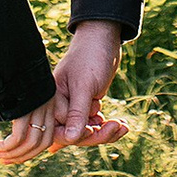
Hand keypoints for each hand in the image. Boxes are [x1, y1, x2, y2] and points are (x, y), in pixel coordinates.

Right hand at [0, 18, 129, 164]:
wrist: (103, 38)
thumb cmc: (90, 57)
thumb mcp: (84, 86)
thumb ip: (77, 113)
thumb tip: (70, 139)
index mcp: (52, 101)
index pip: (61, 132)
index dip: (81, 135)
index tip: (98, 128)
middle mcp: (60, 106)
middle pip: (75, 135)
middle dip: (98, 134)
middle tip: (118, 127)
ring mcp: (73, 107)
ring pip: (86, 132)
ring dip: (105, 132)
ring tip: (123, 126)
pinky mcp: (85, 106)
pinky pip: (94, 125)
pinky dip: (107, 126)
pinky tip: (121, 124)